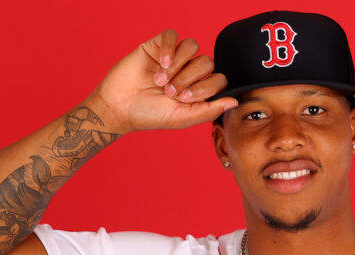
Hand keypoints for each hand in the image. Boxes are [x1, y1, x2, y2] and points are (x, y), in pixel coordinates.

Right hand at [87, 29, 237, 133]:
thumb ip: (209, 110)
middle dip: (190, 78)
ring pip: (193, 46)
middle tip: (170, 92)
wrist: (120, 107)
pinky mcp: (158, 46)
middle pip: (207, 62)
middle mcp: (189, 71)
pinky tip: (162, 63)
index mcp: (199, 88)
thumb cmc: (151, 115)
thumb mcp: (183, 117)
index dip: (206, 87)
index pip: (218, 79)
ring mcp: (175, 57)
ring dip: (180, 65)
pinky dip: (170, 49)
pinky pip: (173, 36)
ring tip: (162, 81)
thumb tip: (235, 102)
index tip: (184, 99)